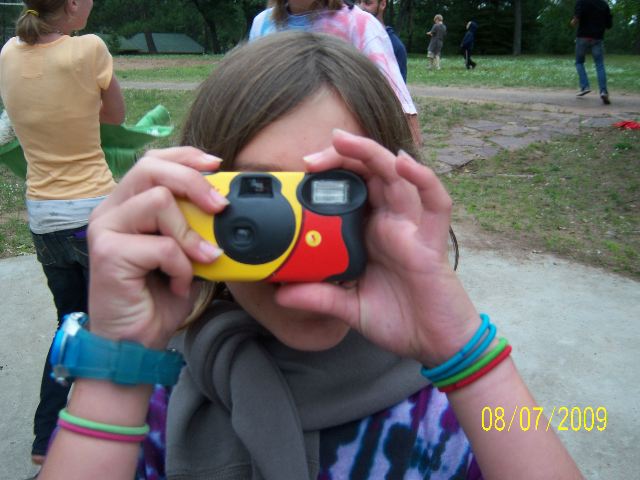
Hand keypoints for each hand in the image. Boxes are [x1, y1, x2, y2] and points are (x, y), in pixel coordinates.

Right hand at [87, 147, 226, 347]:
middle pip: (151, 168)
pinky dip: (182, 266)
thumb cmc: (159, 296)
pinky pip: (162, 245)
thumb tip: (227, 206)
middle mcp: (111, 210)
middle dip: (194, 182)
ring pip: (159, 202)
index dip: (185, 156)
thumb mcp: (185, 253)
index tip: (217, 164)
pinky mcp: (107, 252)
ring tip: (200, 261)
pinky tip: (178, 284)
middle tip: (221, 206)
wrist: (135, 341)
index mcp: (128, 204)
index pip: (153, 161)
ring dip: (190, 234)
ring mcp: (105, 228)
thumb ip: (195, 226)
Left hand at [275, 130, 479, 365]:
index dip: (327, 177)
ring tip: (342, 140)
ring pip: (396, 176)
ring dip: (370, 154)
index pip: (349, 191)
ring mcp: (412, 228)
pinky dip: (422, 179)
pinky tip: (403, 162)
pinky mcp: (433, 241)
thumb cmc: (400, 320)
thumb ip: (319, 298)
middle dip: (342, 157)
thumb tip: (281, 294)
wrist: (434, 344)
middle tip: (310, 158)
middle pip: (369, 174)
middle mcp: (390, 224)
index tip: (296, 176)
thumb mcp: (350, 308)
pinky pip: (435, 202)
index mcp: (369, 234)